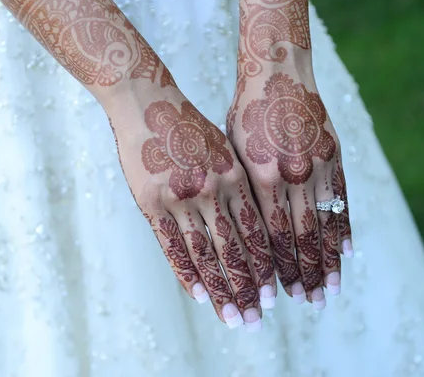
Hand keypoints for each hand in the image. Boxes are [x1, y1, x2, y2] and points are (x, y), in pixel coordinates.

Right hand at [108, 87, 275, 329]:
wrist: (148, 103)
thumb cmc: (190, 125)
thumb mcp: (224, 147)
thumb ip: (238, 184)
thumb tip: (253, 220)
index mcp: (235, 176)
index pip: (257, 231)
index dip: (266, 266)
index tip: (275, 295)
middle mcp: (213, 189)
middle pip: (235, 249)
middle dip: (249, 287)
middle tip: (258, 319)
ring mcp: (181, 197)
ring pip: (207, 254)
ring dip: (222, 290)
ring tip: (234, 318)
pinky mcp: (152, 203)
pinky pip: (172, 246)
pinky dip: (187, 274)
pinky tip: (199, 296)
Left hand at [227, 66, 352, 309]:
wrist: (278, 74)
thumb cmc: (245, 114)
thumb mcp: (234, 151)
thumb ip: (244, 192)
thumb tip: (244, 235)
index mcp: (262, 177)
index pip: (272, 236)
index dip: (277, 269)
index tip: (281, 296)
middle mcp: (293, 176)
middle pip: (300, 238)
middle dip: (304, 275)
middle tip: (310, 304)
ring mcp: (318, 167)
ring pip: (324, 224)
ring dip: (327, 261)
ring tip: (330, 290)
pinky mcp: (335, 157)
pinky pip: (341, 199)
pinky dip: (343, 229)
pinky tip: (345, 253)